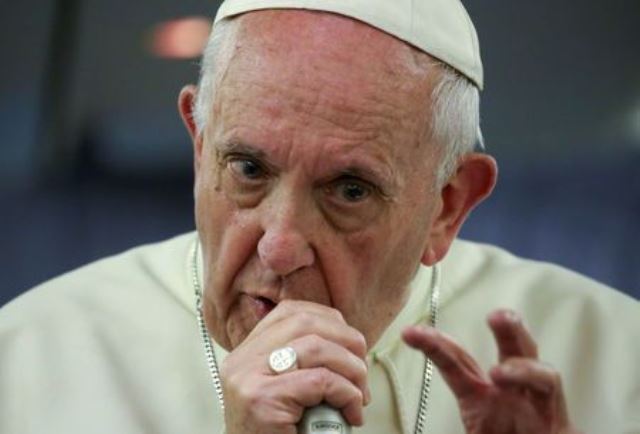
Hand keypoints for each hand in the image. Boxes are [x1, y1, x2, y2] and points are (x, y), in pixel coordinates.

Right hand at [220, 300, 369, 433]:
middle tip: (362, 369)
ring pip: (317, 348)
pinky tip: (352, 411)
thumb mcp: (283, 391)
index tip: (350, 342)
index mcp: (245, 353)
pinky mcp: (262, 400)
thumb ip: (299, 364)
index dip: (329, 320)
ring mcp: (248, 378)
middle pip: (305, 323)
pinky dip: (347, 393)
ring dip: (352, 369)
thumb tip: (347, 342)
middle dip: (347, 340)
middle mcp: (241, 361)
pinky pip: (321, 381)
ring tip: (360, 394)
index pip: (290, 312)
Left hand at [403, 309, 581, 433]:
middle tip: (496, 315)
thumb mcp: (468, 431)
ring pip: (541, 371)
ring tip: (501, 373)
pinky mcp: (560, 426)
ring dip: (523, 366)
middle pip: (512, 350)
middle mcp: (511, 396)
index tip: (410, 333)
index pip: (457, 363)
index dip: (435, 345)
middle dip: (507, 327)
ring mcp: (537, 408)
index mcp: (482, 399)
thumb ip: (448, 423)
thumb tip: (393, 416)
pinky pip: (554, 397)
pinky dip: (541, 385)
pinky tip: (531, 386)